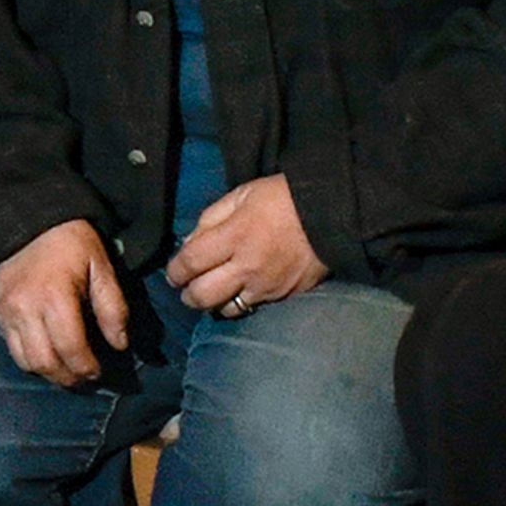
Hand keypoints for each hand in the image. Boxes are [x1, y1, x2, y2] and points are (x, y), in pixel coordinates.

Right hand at [0, 218, 131, 388]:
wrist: (30, 219)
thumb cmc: (72, 243)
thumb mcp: (102, 268)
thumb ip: (113, 308)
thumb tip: (120, 345)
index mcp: (55, 296)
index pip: (71, 349)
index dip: (88, 368)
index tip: (101, 373)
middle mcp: (25, 308)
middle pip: (46, 363)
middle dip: (69, 379)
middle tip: (87, 379)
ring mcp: (6, 312)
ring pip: (26, 362)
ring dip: (49, 374)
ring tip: (69, 372)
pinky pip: (12, 349)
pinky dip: (32, 360)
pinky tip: (49, 354)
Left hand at [162, 174, 328, 318]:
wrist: (332, 214)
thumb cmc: (282, 198)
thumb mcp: (241, 195)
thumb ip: (210, 219)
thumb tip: (188, 245)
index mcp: (233, 236)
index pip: (190, 263)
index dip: (175, 272)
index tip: (173, 274)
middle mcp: (247, 266)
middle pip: (202, 296)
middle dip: (188, 295)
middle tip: (188, 288)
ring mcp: (267, 286)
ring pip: (227, 310)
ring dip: (216, 303)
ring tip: (217, 291)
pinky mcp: (285, 297)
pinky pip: (255, 308)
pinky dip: (243, 302)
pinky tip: (243, 291)